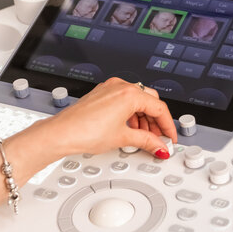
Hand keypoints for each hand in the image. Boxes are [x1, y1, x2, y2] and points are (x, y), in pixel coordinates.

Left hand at [43, 77, 178, 158]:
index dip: (168, 126)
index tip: (171, 138)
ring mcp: (109, 88)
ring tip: (144, 136)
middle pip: (150, 101)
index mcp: (129, 93)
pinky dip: (131, 113)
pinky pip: (124, 100)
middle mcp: (120, 86)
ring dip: (144, 118)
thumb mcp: (123, 138)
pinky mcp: (101, 94)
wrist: (62, 133)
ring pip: (137, 100)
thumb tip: (159, 145)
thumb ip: (147, 141)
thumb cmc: (85, 131)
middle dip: (156, 121)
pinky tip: (131, 128)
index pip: (159, 108)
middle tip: (159, 138)